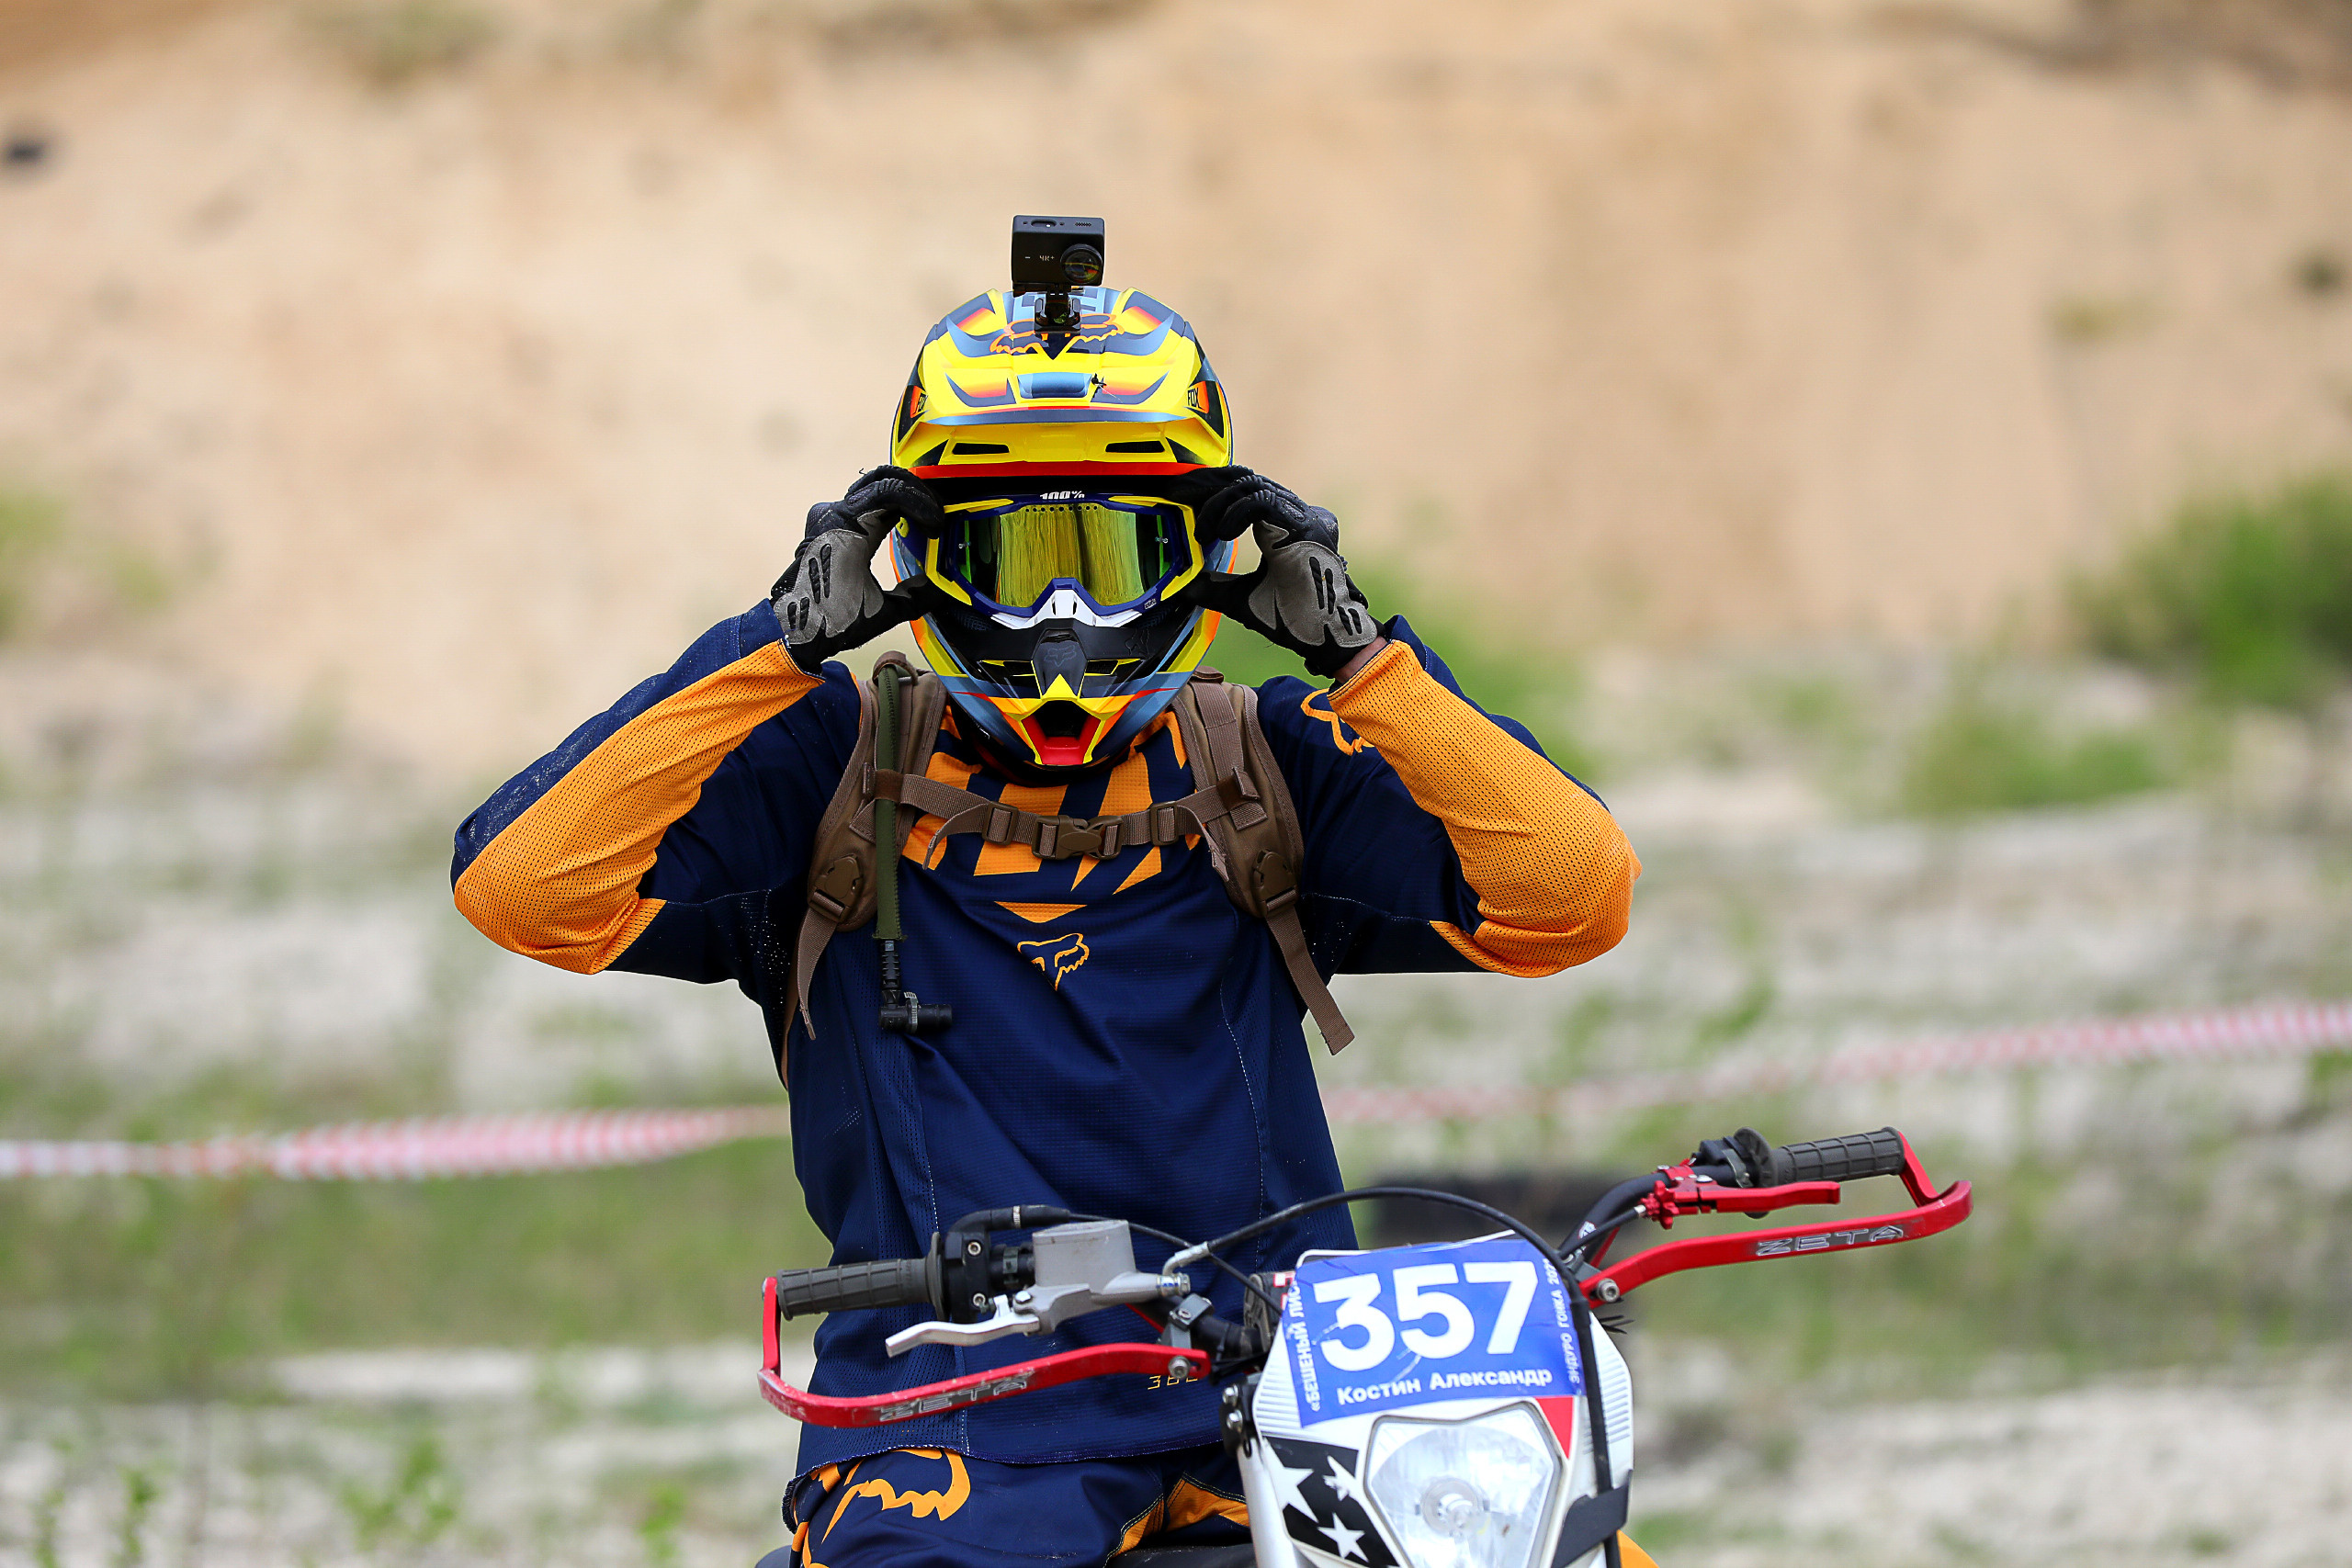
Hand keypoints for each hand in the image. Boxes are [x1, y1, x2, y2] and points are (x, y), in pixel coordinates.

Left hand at [769, 468, 945, 672]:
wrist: (791, 629)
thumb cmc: (830, 620)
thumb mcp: (883, 610)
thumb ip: (919, 595)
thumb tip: (946, 587)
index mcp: (848, 527)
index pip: (892, 491)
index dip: (923, 503)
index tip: (937, 526)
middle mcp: (834, 513)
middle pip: (883, 479)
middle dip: (916, 491)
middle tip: (936, 512)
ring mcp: (827, 514)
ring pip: (871, 486)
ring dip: (901, 497)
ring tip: (922, 519)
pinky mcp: (825, 522)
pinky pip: (861, 501)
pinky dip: (885, 506)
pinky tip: (902, 525)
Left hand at [1180, 469, 1381, 677]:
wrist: (1324, 637)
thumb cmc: (1296, 620)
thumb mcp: (1242, 599)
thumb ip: (1216, 588)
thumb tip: (1184, 587)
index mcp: (1287, 526)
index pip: (1247, 490)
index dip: (1213, 488)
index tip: (1181, 496)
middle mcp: (1297, 515)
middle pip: (1247, 480)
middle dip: (1208, 484)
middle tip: (1177, 493)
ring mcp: (1304, 518)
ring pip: (1253, 486)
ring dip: (1218, 504)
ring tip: (1202, 533)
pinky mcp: (1305, 526)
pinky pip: (1262, 501)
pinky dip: (1236, 513)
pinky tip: (1222, 533)